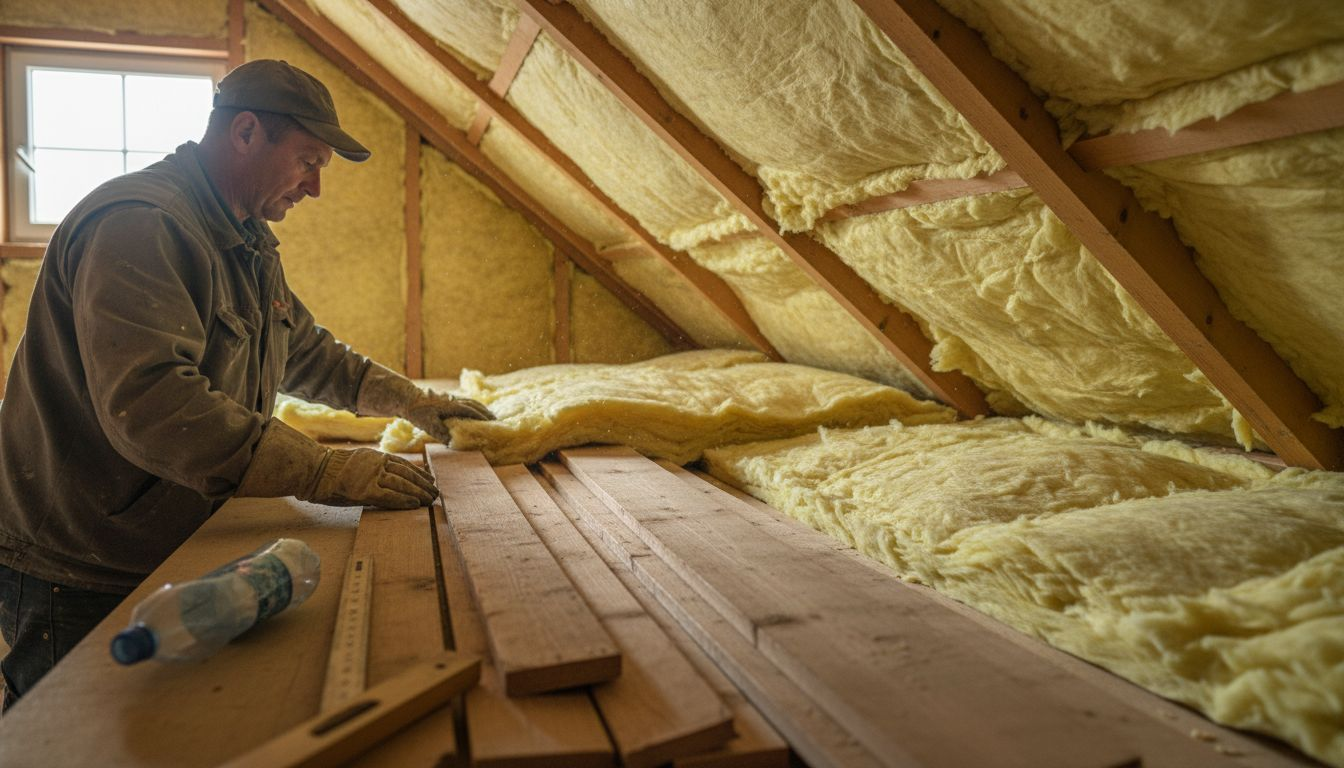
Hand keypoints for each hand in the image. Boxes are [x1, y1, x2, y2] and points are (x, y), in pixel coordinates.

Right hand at [309, 448, 437, 508]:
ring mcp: (370, 476)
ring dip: (419, 493)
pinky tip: (415, 504)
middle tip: (436, 492)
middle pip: (406, 474)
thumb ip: (374, 469)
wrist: (313, 472)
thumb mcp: (357, 464)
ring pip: (402, 484)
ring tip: (430, 500)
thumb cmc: (331, 472)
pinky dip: (404, 500)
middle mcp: (376, 464)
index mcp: (376, 456)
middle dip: (423, 484)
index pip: (403, 464)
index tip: (431, 479)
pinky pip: (389, 496)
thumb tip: (390, 480)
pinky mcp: (364, 491)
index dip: (419, 473)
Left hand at [357, 363, 494, 443]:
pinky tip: (472, 411)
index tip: (492, 423)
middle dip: (485, 412)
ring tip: (488, 415)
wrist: (406, 398)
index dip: (482, 417)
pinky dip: (472, 405)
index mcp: (452, 405)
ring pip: (469, 401)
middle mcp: (454, 400)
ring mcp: (450, 398)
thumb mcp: (428, 424)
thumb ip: (441, 433)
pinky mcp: (446, 399)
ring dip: (480, 408)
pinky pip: (464, 401)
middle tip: (495, 419)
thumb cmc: (417, 412)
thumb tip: (453, 442)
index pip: (471, 411)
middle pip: (474, 404)